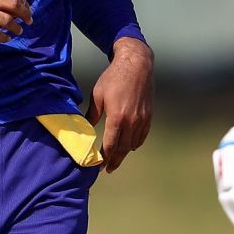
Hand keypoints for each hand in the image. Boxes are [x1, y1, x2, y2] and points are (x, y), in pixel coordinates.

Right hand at [0, 0, 31, 41]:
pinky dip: (4, 37)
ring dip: (16, 27)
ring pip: (6, 20)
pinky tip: (6, 39)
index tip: (27, 11)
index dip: (23, 3)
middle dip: (25, 14)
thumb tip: (16, 4)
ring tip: (18, 31)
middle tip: (28, 21)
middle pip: (13, 5)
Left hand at [87, 37, 152, 172]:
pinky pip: (142, 136)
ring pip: (133, 144)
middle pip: (122, 149)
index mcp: (117, 118)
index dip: (104, 158)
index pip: (110, 145)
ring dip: (124, 153)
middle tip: (108, 169)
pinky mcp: (148, 116)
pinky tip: (129, 146)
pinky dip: (135, 143)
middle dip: (114, 161)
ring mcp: (142, 120)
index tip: (98, 165)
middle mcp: (131, 122)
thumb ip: (92, 115)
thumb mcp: (97, 95)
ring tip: (116, 158)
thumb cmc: (113, 78)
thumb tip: (85, 129)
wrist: (136, 65)